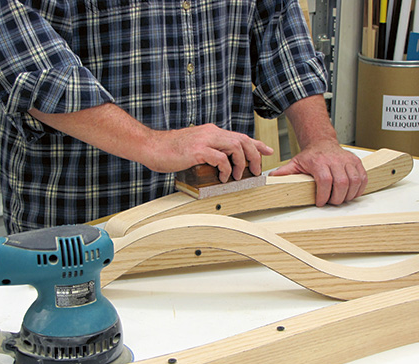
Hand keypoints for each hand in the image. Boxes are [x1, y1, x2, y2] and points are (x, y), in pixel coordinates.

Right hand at [148, 124, 273, 182]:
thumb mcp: (193, 148)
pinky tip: (223, 177)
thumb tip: (220, 163)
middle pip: (242, 140)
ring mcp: (205, 140)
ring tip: (237, 175)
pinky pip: (221, 158)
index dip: (256, 143)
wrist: (150, 146)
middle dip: (254, 156)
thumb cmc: (168, 150)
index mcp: (210, 132)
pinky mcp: (198, 150)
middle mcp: (210, 133)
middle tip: (255, 170)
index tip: (267, 150)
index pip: (239, 136)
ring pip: (236, 147)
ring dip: (241, 164)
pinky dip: (226, 169)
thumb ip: (208, 151)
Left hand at [269, 142, 367, 205]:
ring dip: (349, 195)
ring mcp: (347, 161)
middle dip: (337, 198)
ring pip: (354, 181)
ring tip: (341, 199)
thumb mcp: (295, 163)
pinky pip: (363, 177)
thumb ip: (284, 172)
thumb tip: (271, 179)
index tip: (321, 203)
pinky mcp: (356, 162)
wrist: (322, 142)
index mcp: (319, 162)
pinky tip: (351, 193)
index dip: (324, 195)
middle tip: (331, 203)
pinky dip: (359, 188)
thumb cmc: (310, 156)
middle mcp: (335, 160)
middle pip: (341, 183)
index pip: (325, 181)